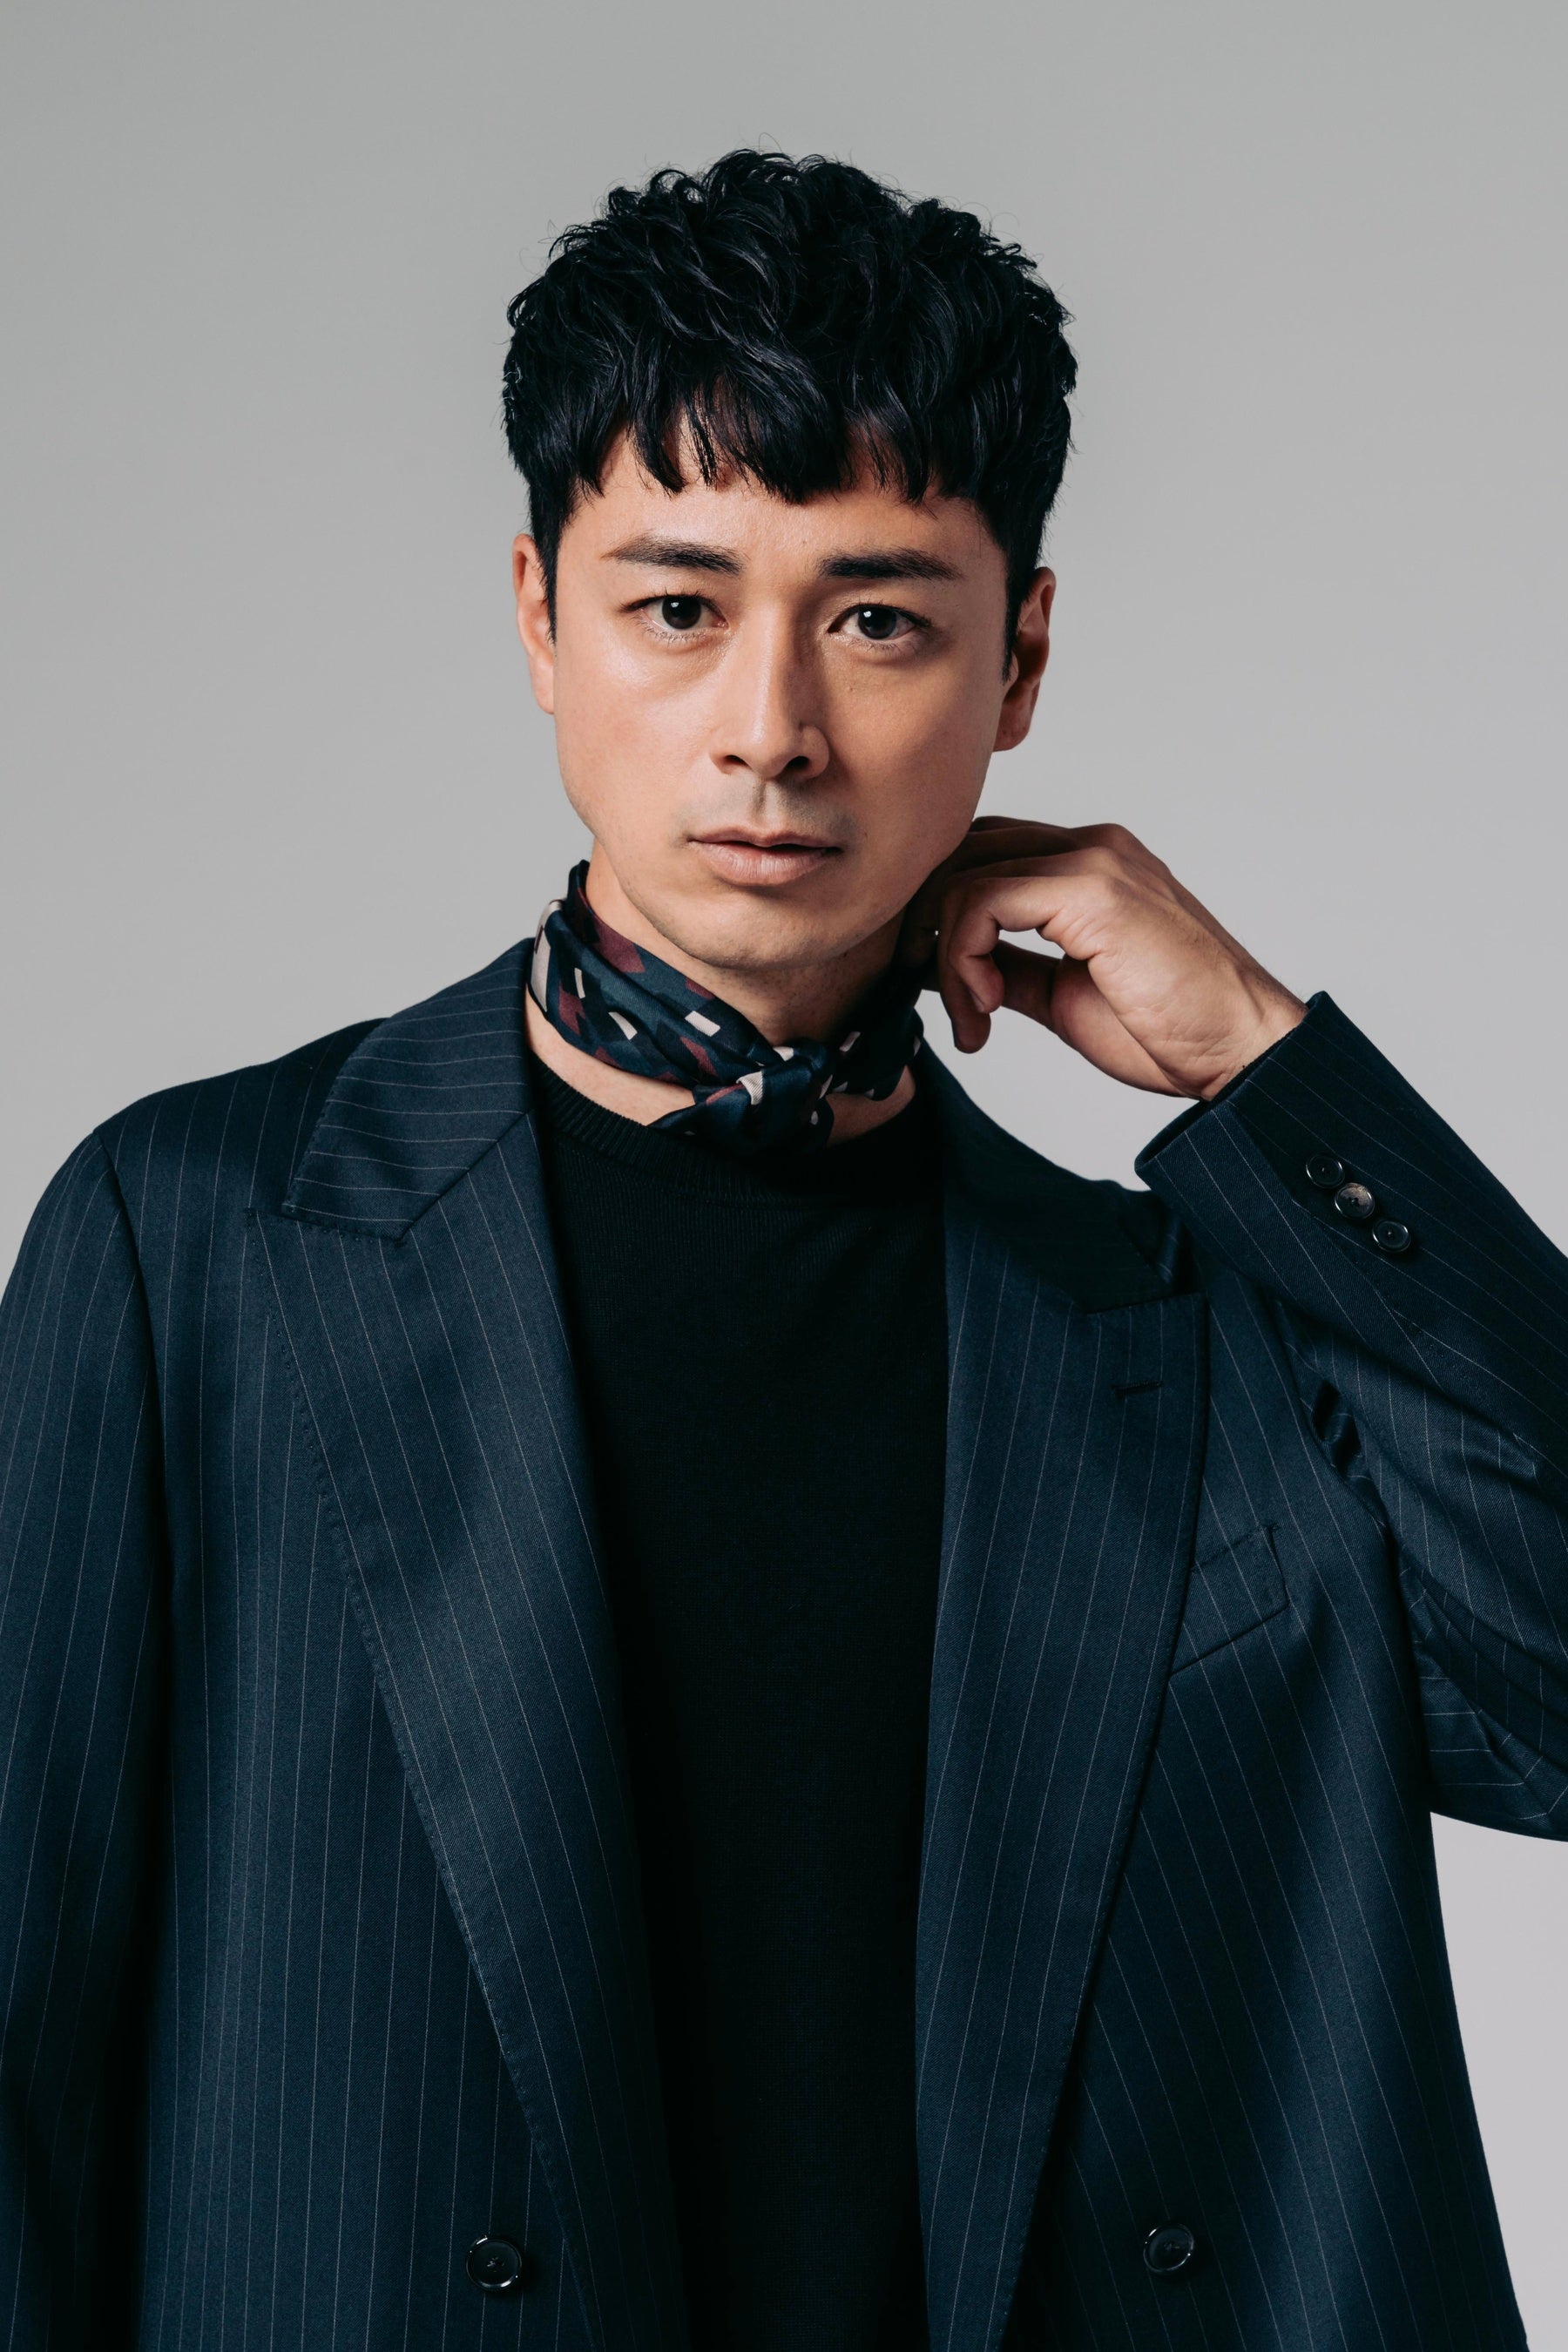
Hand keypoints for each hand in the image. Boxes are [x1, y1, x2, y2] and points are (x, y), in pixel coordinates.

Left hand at [899, 818, 1305, 1099]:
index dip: (943, 909)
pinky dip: (962, 959)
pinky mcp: (1091, 890)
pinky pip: (982, 900)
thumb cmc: (1170, 1029)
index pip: (987, 851)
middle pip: (965, 850)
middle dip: (929, 923)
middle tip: (937, 994)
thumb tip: (952, 967)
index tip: (940, 982)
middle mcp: (1093, 847)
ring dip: (947, 955)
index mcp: (1092, 864)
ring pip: (965, 874)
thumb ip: (1011, 967)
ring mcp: (1094, 861)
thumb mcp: (1065, 994)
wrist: (1240, 1049)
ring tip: (973, 1018)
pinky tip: (985, 1011)